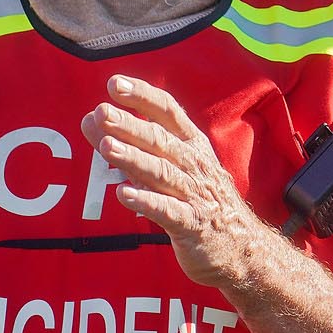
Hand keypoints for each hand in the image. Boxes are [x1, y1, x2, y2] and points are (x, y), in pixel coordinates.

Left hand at [80, 75, 267, 289]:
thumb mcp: (171, 166)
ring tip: (106, 147)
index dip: (143, 97)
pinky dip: (146, 202)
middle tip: (102, 112)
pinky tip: (123, 195)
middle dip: (130, 125)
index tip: (115, 84)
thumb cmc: (200, 201)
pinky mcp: (193, 226)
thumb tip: (90, 119)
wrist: (243, 248)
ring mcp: (196, 195)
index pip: (168, 112)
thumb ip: (132, 146)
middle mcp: (195, 165)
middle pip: (160, 140)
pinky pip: (168, 212)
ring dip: (133, 158)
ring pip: (162, 172)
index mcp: (192, 145)